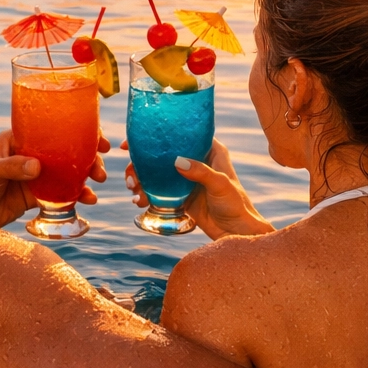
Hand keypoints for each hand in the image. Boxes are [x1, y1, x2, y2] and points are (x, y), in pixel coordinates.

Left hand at [0, 130, 109, 228]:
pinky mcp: (36, 195)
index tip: (98, 138)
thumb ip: (11, 167)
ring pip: (68, 172)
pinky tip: (86, 200)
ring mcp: (36, 175)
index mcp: (20, 138)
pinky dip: (76, 196)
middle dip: (88, 158)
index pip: (54, 128)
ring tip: (96, 187)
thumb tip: (38, 166)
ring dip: (85, 178)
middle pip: (67, 150)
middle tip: (100, 169)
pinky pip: (61, 194)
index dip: (78, 130)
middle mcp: (32, 154)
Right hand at [123, 138, 272, 239]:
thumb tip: (178, 161)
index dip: (155, 135)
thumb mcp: (221, 185)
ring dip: (140, 179)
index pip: (178, 135)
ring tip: (134, 190)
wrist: (236, 232)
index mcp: (208, 149)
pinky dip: (146, 193)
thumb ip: (201, 172)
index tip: (132, 142)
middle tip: (130, 176)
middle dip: (140, 163)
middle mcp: (194, 160)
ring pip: (155, 172)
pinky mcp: (179, 195)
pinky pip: (158, 190)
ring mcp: (185, 178)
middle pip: (160, 154)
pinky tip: (139, 201)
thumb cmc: (236, 205)